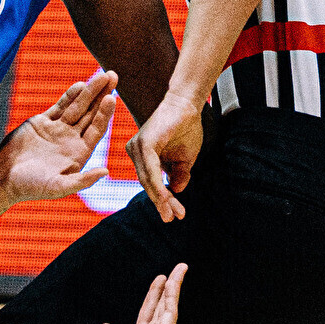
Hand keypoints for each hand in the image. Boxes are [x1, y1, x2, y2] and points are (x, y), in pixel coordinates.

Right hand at [0, 69, 118, 201]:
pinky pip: (59, 106)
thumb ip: (82, 180)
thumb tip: (106, 171)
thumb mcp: (58, 187)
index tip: (111, 98)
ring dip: (89, 91)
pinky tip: (80, 85)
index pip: (97, 129)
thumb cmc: (31, 187)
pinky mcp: (42, 122)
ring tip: (101, 75)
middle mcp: (72, 139)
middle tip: (113, 76)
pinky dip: (69, 96)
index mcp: (79, 153)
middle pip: (91, 113)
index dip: (105, 114)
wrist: (3, 178)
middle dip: (102, 95)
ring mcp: (57, 129)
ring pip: (77, 106)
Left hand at [90, 264, 186, 323]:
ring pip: (169, 305)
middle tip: (178, 268)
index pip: (148, 311)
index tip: (159, 279)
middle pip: (163, 304)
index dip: (154, 295)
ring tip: (181, 268)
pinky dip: (172, 297)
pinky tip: (173, 283)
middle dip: (170, 286)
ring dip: (175, 286)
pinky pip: (169, 313)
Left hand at [124, 90, 205, 223]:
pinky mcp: (144, 142)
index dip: (162, 200)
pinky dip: (158, 184)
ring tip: (172, 212)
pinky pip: (150, 169)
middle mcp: (135, 152)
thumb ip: (179, 175)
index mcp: (142, 157)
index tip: (173, 215)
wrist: (188, 105)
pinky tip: (166, 197)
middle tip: (172, 218)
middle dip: (162, 203)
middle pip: (147, 184)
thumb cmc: (186, 129)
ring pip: (148, 180)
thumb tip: (176, 191)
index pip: (151, 184)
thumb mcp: (185, 159)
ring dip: (161, 197)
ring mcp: (137, 147)